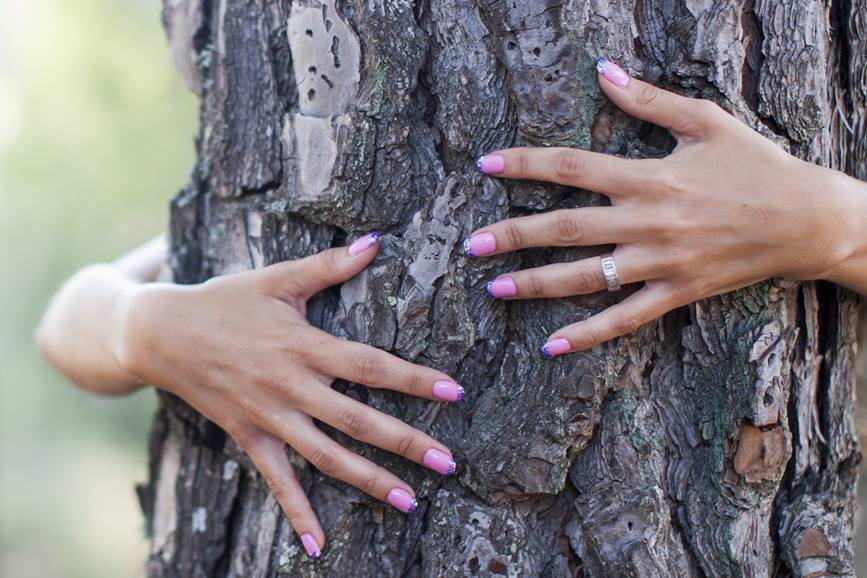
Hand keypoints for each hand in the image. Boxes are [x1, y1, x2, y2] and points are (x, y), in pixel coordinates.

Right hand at [118, 234, 463, 556]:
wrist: (160, 334)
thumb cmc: (225, 301)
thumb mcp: (277, 278)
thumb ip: (329, 266)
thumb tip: (375, 241)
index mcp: (305, 346)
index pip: (371, 366)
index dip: (414, 380)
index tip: (454, 393)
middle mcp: (292, 387)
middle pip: (359, 421)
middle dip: (407, 443)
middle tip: (449, 462)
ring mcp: (270, 417)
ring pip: (327, 456)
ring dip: (370, 480)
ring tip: (410, 500)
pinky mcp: (249, 438)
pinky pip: (277, 482)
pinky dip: (298, 513)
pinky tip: (319, 546)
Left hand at [465, 57, 862, 355]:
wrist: (806, 220)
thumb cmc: (755, 165)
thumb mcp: (705, 121)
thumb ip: (648, 100)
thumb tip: (603, 71)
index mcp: (649, 177)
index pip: (573, 168)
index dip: (526, 164)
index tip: (486, 165)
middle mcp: (647, 222)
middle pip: (566, 229)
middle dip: (513, 236)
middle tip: (471, 246)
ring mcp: (660, 263)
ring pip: (586, 278)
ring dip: (536, 284)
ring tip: (494, 290)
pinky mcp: (675, 293)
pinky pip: (625, 319)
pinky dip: (588, 335)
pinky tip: (550, 346)